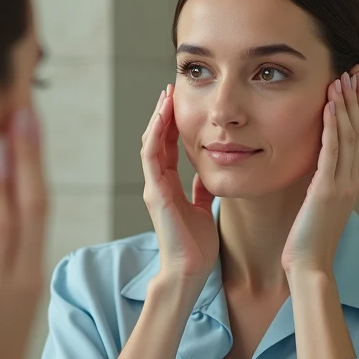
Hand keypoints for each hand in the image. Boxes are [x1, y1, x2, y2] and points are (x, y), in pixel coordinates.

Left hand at [0, 107, 46, 358]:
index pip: (31, 202)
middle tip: (24, 98)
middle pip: (37, 194)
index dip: (28, 159)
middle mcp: (27, 265)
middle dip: (32, 146)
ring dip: (20, 154)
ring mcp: (14, 276)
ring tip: (15, 111)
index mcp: (23, 265)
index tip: (21, 117)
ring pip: (24, 205)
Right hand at [141, 84, 217, 285]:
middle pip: (157, 140)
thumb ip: (200, 190)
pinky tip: (162, 118)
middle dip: (163, 114)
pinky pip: (151, 158)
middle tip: (171, 89)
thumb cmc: (196, 245)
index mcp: (168, 186)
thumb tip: (206, 173)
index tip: (180, 102)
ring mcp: (153, 187)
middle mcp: (157, 183)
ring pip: (151, 144)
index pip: (168, 147)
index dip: (173, 124)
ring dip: (158, 119)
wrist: (190, 269)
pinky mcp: (155, 193)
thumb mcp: (203, 208)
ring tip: (166, 96)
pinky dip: (156, 136)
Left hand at [282, 71, 358, 275]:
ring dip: (344, 106)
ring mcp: (342, 186)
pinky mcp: (326, 191)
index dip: (357, 112)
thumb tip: (315, 168)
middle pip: (358, 132)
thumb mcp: (317, 207)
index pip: (357, 140)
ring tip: (340, 81)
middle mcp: (352, 181)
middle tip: (351, 74)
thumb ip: (321, 185)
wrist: (309, 267)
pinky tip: (329, 106)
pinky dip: (332, 126)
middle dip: (355, 102)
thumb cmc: (307, 242)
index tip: (353, 89)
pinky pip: (331, 151)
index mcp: (350, 184)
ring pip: (348, 137)